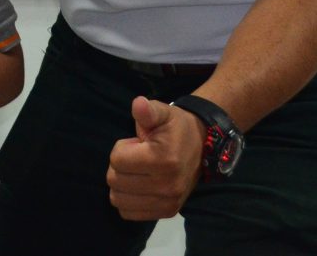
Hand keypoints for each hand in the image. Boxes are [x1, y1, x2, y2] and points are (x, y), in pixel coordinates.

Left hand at [106, 96, 203, 220]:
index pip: (117, 160)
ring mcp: (167, 202)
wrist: (202, 146)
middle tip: (137, 158)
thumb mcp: (163, 113)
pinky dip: (127, 200)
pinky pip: (128, 213)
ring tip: (138, 172)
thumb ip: (148, 111)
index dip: (121, 148)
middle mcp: (166, 185)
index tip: (137, 144)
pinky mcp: (167, 212)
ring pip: (118, 199)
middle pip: (114, 181)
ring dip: (121, 184)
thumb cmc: (175, 128)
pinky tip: (138, 186)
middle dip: (120, 166)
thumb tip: (138, 104)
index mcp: (163, 159)